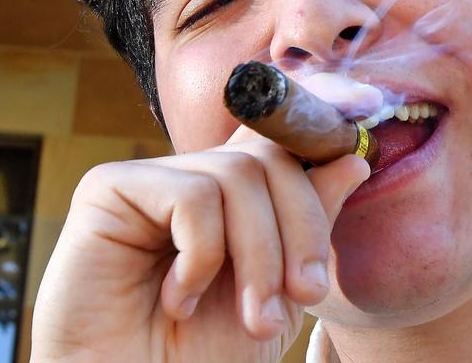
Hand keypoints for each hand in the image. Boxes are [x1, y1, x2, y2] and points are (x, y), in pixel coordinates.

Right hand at [31, 126, 369, 361]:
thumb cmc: (201, 357)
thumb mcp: (281, 291)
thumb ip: (308, 223)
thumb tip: (353, 158)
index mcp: (227, 197)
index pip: (278, 141)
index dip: (318, 131)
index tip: (363, 132)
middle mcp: (187, 177)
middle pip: (269, 158)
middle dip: (303, 229)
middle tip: (308, 294)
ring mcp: (147, 180)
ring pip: (237, 175)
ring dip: (261, 257)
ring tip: (254, 320)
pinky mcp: (108, 190)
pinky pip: (191, 195)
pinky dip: (203, 257)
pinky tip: (182, 301)